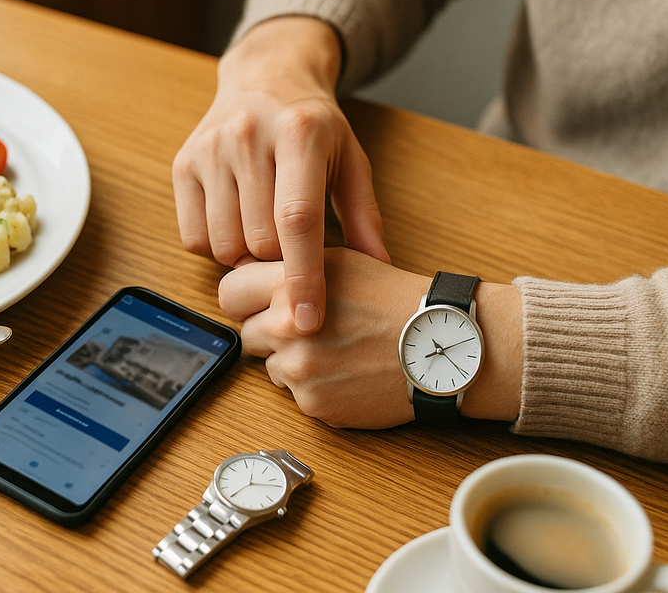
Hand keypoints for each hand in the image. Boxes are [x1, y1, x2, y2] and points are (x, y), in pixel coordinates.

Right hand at [172, 17, 388, 334]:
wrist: (266, 77)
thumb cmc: (312, 127)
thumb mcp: (350, 160)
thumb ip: (364, 216)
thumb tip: (379, 268)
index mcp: (301, 134)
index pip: (298, 220)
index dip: (303, 276)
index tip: (309, 319)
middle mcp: (250, 136)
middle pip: (259, 240)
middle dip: (278, 260)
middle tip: (292, 244)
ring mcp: (211, 149)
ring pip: (224, 244)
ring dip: (245, 255)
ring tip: (263, 229)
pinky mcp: (183, 163)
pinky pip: (193, 237)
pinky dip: (215, 245)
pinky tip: (235, 220)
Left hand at [220, 248, 522, 427]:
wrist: (438, 346)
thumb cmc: (393, 300)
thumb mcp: (339, 262)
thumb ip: (290, 269)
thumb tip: (248, 274)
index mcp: (288, 286)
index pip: (229, 294)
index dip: (244, 299)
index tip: (255, 303)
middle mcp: (284, 328)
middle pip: (246, 335)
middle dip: (267, 333)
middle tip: (308, 329)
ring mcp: (297, 370)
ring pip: (271, 367)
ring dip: (292, 362)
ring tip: (336, 350)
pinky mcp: (312, 404)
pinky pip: (296, 396)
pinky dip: (315, 388)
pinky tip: (346, 373)